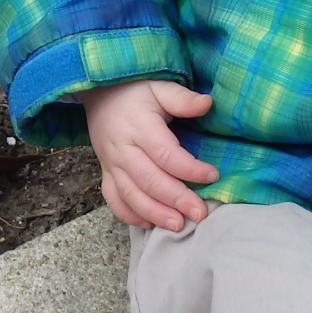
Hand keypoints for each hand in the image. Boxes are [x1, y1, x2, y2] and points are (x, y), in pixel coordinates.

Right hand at [78, 79, 220, 230]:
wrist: (98, 93)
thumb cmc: (134, 90)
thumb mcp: (159, 86)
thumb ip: (181, 98)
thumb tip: (207, 103)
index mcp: (139, 126)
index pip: (165, 154)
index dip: (190, 168)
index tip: (213, 175)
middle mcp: (123, 149)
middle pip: (149, 180)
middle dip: (176, 199)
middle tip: (200, 213)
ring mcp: (111, 164)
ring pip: (130, 195)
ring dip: (155, 213)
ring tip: (178, 226)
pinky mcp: (106, 173)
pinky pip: (114, 200)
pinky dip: (130, 215)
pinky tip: (150, 224)